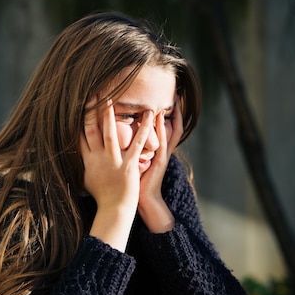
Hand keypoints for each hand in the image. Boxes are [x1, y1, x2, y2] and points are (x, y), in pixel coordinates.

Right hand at [80, 98, 153, 250]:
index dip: (79, 118)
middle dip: (91, 111)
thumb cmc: (102, 196)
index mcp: (88, 160)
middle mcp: (98, 158)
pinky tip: (148, 115)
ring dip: (110, 115)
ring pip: (110, 133)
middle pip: (91, 130)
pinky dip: (143, 129)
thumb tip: (73, 154)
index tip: (79, 104)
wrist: (114, 210)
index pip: (80, 135)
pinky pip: (136, 144)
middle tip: (92, 93)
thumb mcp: (86, 178)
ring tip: (112, 98)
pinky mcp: (128, 166)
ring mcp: (113, 162)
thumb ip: (82, 164)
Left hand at [138, 104, 183, 232]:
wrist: (143, 201)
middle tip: (177, 94)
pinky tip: (158, 116)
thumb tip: (117, 136)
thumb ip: (130, 149)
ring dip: (168, 115)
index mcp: (156, 149)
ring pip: (170, 131)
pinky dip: (160, 129)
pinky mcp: (159, 161)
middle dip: (175, 111)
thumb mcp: (133, 162)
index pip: (164, 127)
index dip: (167, 113)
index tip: (165, 98)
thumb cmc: (135, 183)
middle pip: (173, 126)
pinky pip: (162, 141)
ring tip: (170, 99)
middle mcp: (162, 150)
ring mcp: (162, 155)